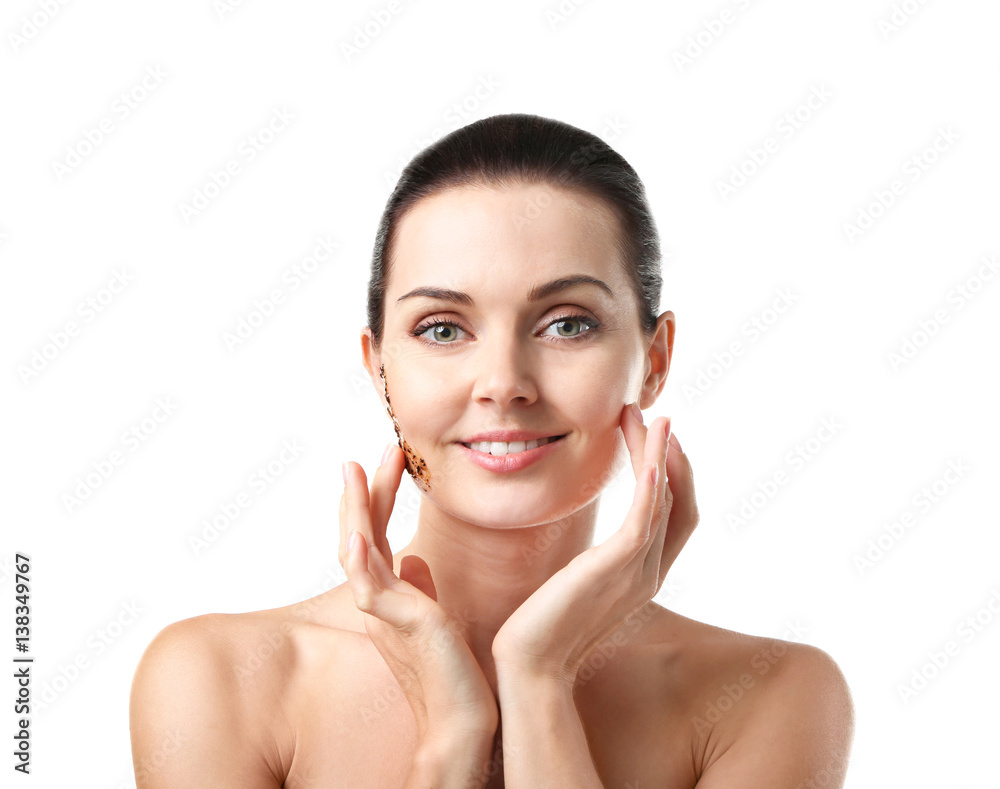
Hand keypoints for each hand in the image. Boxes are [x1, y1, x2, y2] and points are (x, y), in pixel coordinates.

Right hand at [340, 446, 498, 739]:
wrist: (460, 720)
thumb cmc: (450, 672)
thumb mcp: (435, 618)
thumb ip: (420, 588)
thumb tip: (414, 559)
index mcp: (388, 595)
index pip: (377, 535)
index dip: (379, 497)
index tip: (391, 458)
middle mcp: (379, 601)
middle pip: (361, 535)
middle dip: (365, 492)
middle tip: (370, 452)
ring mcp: (385, 614)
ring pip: (358, 554)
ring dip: (355, 511)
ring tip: (352, 472)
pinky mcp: (399, 627)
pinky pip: (371, 590)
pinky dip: (361, 562)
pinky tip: (358, 536)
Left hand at [491, 403, 698, 683]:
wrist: (529, 664)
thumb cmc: (543, 626)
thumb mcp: (576, 586)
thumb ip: (592, 565)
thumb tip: (584, 550)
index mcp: (644, 575)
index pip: (677, 514)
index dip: (675, 474)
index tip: (658, 438)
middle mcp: (650, 572)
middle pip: (679, 500)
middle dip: (670, 455)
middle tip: (656, 416)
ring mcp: (637, 572)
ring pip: (664, 501)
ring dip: (658, 454)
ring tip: (649, 417)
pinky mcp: (614, 569)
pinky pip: (644, 519)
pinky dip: (652, 485)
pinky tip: (651, 455)